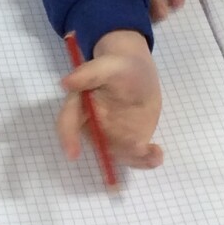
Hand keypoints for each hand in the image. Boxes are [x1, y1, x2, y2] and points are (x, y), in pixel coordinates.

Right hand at [57, 30, 163, 171]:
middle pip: (97, 145)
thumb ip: (89, 73)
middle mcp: (93, 126)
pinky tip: (157, 153)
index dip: (68, 138)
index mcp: (80, 106)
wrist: (137, 71)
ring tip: (152, 154)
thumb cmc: (119, 66)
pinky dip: (145, 159)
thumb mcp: (107, 64)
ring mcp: (112, 136)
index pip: (68, 123)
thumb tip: (66, 83)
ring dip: (133, 158)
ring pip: (117, 154)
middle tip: (137, 149)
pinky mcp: (130, 140)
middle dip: (115, 152)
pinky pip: (134, 155)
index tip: (73, 154)